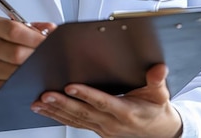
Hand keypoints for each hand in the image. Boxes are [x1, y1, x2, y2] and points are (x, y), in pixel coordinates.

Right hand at [0, 16, 55, 127]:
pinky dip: (25, 82)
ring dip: (32, 70)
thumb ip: (37, 28)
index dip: (33, 37)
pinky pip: (12, 85)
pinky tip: (32, 77)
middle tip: (50, 56)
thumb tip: (52, 30)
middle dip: (36, 55)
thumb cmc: (9, 43)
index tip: (47, 41)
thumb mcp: (21, 29)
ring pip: (14, 71)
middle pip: (15, 53)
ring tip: (43, 66)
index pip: (13, 30)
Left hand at [31, 63, 182, 137]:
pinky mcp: (97, 128)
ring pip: (75, 120)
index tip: (71, 86)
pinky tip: (46, 110)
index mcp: (126, 112)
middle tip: (45, 95)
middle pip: (83, 113)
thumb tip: (158, 68)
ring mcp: (102, 128)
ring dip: (56, 111)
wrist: (158, 131)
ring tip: (39, 102)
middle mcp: (111, 123)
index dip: (86, 95)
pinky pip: (75, 123)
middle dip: (62, 104)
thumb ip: (158, 80)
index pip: (103, 102)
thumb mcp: (161, 93)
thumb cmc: (157, 109)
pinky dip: (58, 117)